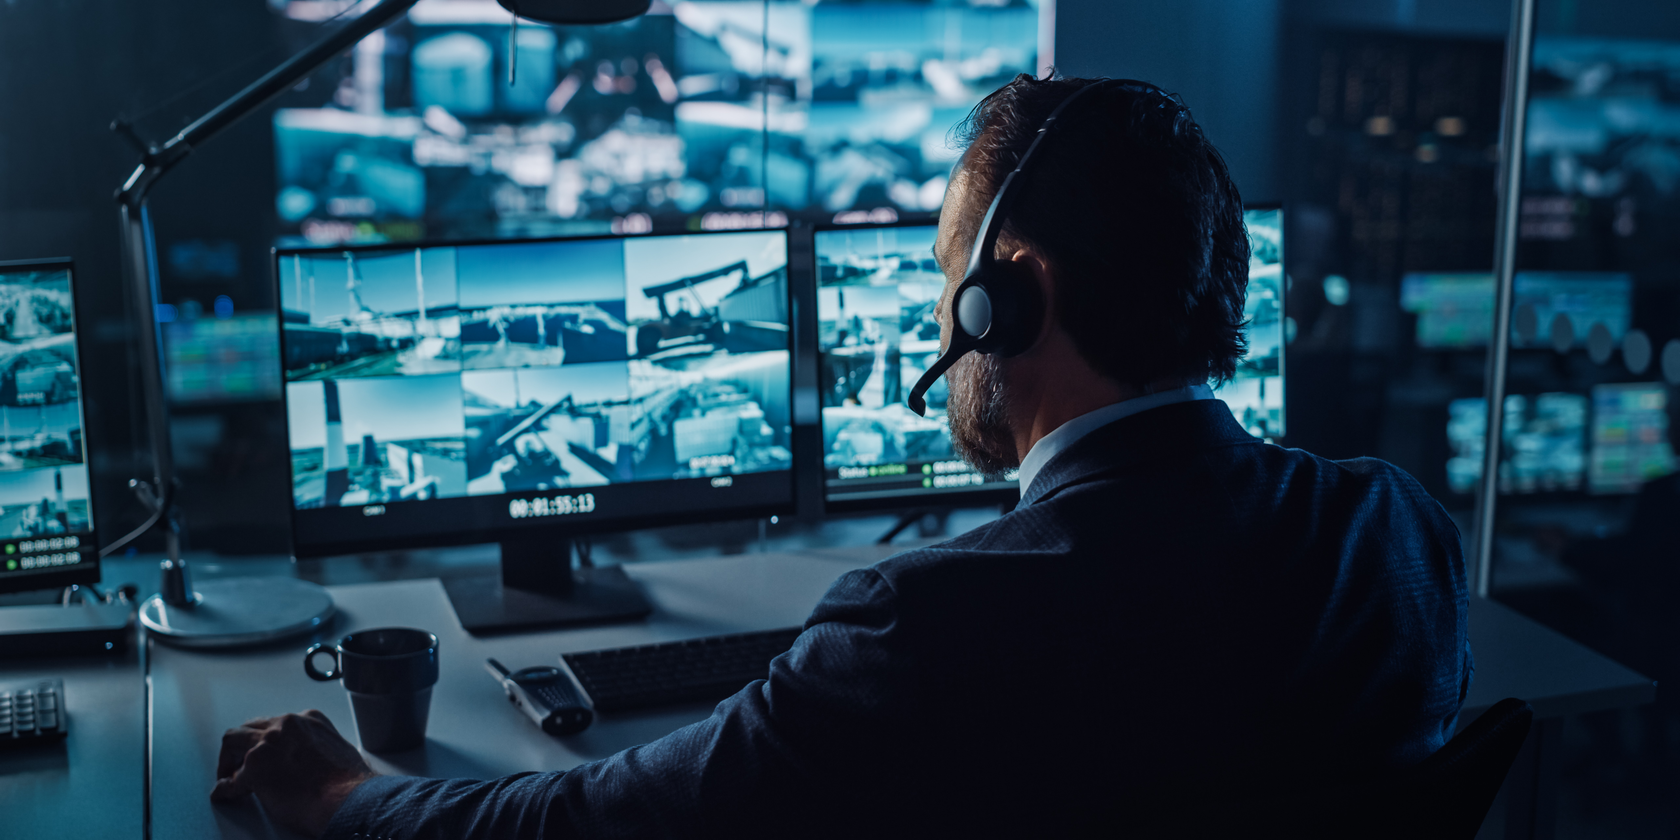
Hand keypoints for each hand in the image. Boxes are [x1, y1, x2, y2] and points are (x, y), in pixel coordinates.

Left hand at [211, 710, 375, 837]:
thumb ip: (315, 747)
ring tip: (230, 778)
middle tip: (240, 765)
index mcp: (309, 720)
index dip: (266, 742)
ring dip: (228, 760)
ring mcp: (269, 742)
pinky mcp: (255, 766)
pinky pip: (230, 780)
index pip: (276, 724)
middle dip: (243, 747)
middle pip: (251, 727)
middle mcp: (287, 725)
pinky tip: (225, 795)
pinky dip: (225, 790)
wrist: (347, 799)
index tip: (265, 754)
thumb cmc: (348, 783)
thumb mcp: (338, 749)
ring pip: (232, 740)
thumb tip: (305, 763)